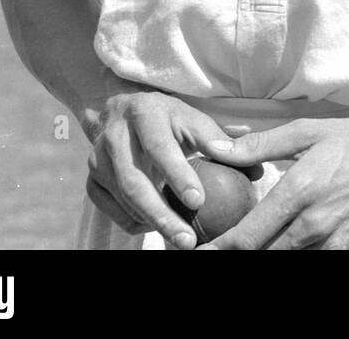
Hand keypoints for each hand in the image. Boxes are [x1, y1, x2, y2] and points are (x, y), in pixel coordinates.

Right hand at [84, 89, 238, 249]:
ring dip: (151, 222)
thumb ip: (221, 140)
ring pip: (122, 199)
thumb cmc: (168, 118)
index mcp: (145, 113)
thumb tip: (257, 166)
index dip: (177, 175)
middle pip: (135, 182)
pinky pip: (111, 209)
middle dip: (161, 214)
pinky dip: (133, 222)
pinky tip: (156, 227)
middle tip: (187, 239)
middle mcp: (115, 135)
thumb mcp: (193, 118)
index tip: (199, 201)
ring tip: (179, 238)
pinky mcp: (91, 179)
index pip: (159, 146)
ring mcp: (98, 159)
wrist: (119, 109)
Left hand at [198, 108, 348, 249]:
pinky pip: (318, 264)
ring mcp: (337, 243)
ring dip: (269, 255)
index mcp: (300, 192)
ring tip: (253, 247)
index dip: (218, 250)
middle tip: (218, 252)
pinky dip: (298, 257)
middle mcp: (316, 225)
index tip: (197, 252)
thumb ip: (259, 145)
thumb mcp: (306, 131)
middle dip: (237, 257)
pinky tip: (288, 245)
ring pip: (290, 263)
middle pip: (263, 257)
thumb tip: (218, 149)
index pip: (246, 237)